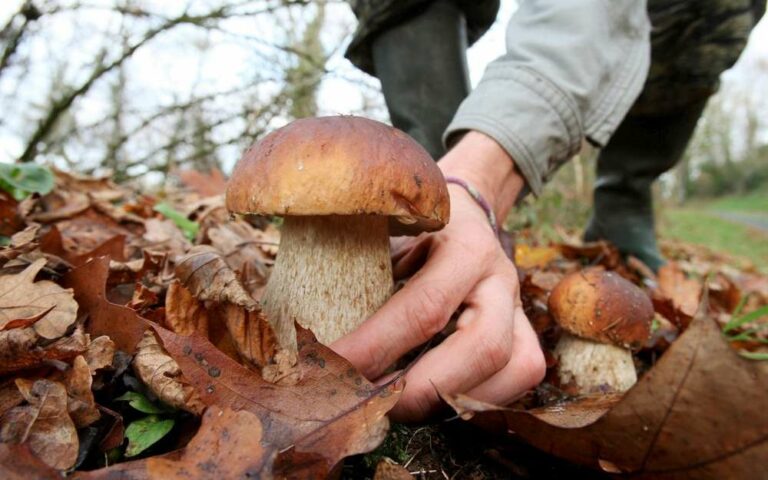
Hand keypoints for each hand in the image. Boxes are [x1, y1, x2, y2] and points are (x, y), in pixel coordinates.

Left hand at [331, 132, 545, 421]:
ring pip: (513, 369)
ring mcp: (520, 306)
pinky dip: (476, 399)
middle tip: (371, 403)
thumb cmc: (413, 223)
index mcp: (464, 245)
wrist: (464, 211)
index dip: (374, 347)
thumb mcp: (386, 227)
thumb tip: (285, 312)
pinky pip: (518, 379)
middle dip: (421, 388)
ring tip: (398, 407)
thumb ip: (354, 259)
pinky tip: (433, 399)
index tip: (327, 369)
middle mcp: (501, 277)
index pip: (423, 307)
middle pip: (482, 347)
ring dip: (452, 400)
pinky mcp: (526, 332)